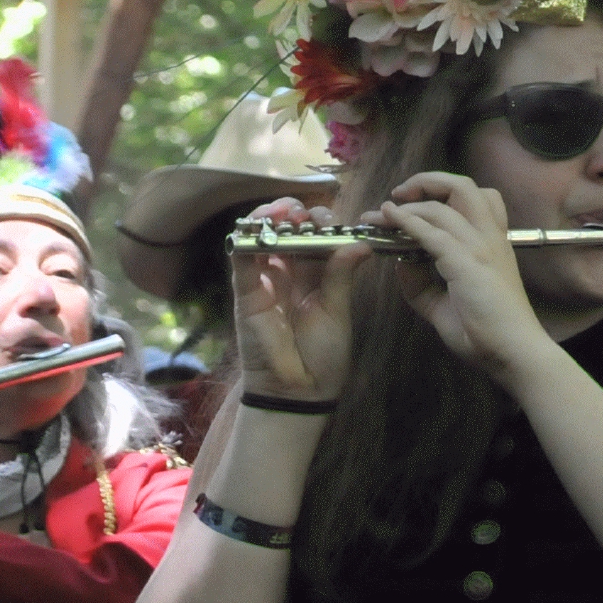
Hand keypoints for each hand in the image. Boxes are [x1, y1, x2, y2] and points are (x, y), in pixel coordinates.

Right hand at [232, 197, 370, 401]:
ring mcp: (266, 279)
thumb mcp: (337, 310)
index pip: (316, 237)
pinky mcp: (246, 291)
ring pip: (263, 236)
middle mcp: (290, 272)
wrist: (299, 391)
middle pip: (289, 230)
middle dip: (298, 214)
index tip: (334, 221)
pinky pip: (241, 258)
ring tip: (285, 212)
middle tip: (308, 214)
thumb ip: (341, 275)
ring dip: (271, 218)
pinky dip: (247, 238)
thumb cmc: (323, 354)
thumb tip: (360, 243)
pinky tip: (262, 226)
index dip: (323, 223)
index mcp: (317, 275)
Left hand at [376, 172, 551, 381]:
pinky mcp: (468, 263)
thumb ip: (421, 284)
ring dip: (408, 205)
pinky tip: (390, 220)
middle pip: (462, 186)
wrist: (514, 352)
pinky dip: (408, 222)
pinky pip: (433, 233)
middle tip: (401, 193)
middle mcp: (490, 238)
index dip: (441, 191)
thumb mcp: (444, 305)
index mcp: (492, 243)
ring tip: (382, 214)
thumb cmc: (487, 333)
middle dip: (427, 181)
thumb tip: (399, 263)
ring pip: (442, 205)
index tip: (413, 201)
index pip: (475, 198)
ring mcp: (480, 247)